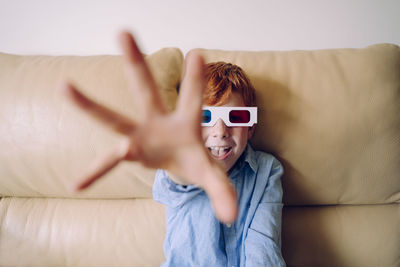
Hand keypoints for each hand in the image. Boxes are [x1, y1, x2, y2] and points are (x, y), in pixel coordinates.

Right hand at [62, 31, 237, 222]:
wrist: (181, 162)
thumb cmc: (197, 160)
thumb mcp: (213, 176)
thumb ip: (223, 192)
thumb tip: (232, 217)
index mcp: (187, 123)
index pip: (193, 98)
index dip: (195, 78)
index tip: (198, 53)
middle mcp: (159, 121)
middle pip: (146, 89)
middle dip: (136, 63)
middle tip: (124, 31)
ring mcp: (141, 135)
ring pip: (114, 118)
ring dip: (90, 104)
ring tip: (64, 86)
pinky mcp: (131, 152)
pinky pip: (108, 163)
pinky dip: (95, 173)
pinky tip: (76, 186)